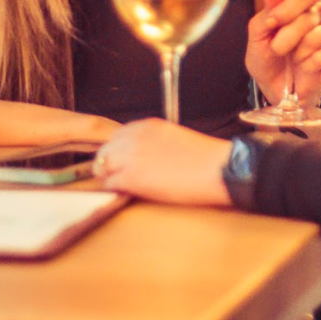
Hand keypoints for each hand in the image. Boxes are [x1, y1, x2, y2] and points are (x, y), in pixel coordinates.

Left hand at [93, 119, 232, 205]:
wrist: (217, 169)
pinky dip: (114, 190)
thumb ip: (154, 142)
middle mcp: (136, 137)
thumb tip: (145, 156)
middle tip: (115, 176)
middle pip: (105, 150)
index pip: (117, 136)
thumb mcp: (175, 138)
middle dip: (108, 164)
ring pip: (102, 166)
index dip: (117, 151)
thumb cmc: (206, 159)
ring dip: (108, 176)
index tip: (120, 161)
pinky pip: (110, 184)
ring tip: (119, 185)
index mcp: (148, 126)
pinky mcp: (132, 177)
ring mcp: (132, 157)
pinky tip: (126, 193)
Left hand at [245, 0, 320, 106]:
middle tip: (277, 50)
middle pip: (311, 14)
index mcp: (298, 6)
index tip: (273, 23)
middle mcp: (317, 14)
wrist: (278, 90)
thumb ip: (267, 12)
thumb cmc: (267, 59)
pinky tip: (306, 67)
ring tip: (294, 59)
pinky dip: (313, 63)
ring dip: (300, 52)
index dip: (290, 7)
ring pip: (320, 34)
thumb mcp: (259, 36)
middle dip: (289, 35)